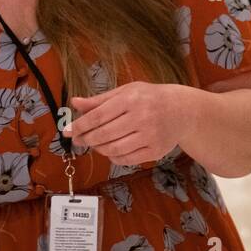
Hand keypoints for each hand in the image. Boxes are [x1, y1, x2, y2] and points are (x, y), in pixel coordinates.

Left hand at [68, 81, 197, 166]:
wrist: (183, 110)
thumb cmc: (150, 98)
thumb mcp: (127, 91)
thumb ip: (100, 100)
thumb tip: (75, 103)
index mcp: (132, 99)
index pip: (98, 116)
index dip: (80, 125)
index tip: (67, 131)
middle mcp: (142, 117)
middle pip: (104, 135)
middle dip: (86, 139)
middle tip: (78, 139)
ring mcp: (150, 136)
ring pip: (113, 149)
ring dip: (99, 149)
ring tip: (96, 143)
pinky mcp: (155, 150)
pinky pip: (126, 159)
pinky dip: (114, 157)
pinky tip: (111, 150)